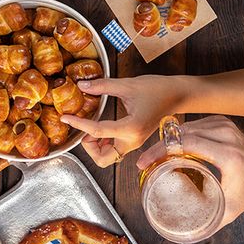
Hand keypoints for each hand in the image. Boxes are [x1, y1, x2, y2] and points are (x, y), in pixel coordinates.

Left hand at [60, 76, 182, 166]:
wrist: (178, 95)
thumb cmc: (157, 89)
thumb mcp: (128, 85)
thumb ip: (103, 86)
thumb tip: (82, 85)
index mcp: (130, 128)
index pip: (97, 131)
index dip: (78, 124)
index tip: (65, 117)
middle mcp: (132, 141)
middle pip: (102, 159)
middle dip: (88, 146)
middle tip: (84, 128)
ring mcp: (134, 143)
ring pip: (107, 157)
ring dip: (95, 145)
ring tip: (92, 124)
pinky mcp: (134, 140)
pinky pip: (114, 149)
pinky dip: (103, 142)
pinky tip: (101, 126)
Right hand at [137, 116, 243, 227]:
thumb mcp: (231, 207)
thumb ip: (209, 220)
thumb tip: (182, 230)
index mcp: (228, 154)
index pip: (185, 144)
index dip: (160, 152)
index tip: (145, 162)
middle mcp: (225, 135)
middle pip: (180, 135)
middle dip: (158, 147)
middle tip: (145, 161)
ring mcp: (223, 125)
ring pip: (184, 128)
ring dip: (167, 141)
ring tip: (155, 156)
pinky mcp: (220, 121)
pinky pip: (192, 125)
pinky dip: (178, 136)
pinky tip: (170, 147)